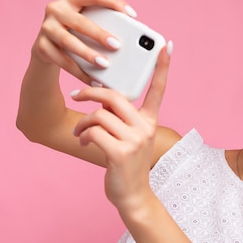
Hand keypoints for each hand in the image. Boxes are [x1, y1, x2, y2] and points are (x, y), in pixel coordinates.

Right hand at [32, 0, 135, 83]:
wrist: (46, 45)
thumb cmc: (72, 27)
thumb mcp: (83, 13)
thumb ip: (96, 4)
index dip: (114, 2)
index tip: (132, 14)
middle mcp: (55, 9)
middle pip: (80, 22)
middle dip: (99, 34)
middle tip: (117, 45)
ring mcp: (46, 28)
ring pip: (69, 42)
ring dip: (88, 54)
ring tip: (105, 65)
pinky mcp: (41, 46)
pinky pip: (62, 61)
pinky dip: (79, 72)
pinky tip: (93, 80)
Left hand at [69, 42, 172, 211]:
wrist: (132, 196)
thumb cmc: (127, 165)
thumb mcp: (130, 139)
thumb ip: (121, 118)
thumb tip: (100, 97)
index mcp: (150, 122)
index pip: (158, 90)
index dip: (162, 67)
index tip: (165, 45)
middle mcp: (145, 128)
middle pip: (114, 97)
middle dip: (91, 94)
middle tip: (77, 95)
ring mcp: (134, 141)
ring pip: (99, 115)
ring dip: (83, 122)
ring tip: (79, 132)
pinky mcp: (119, 153)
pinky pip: (94, 131)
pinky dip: (83, 135)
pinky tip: (84, 141)